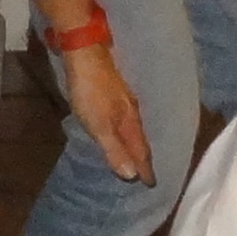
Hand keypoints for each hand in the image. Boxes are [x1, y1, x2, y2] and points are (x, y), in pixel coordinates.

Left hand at [59, 40, 151, 185]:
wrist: (85, 51)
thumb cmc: (90, 91)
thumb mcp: (98, 124)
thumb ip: (114, 148)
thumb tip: (131, 175)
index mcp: (130, 122)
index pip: (141, 151)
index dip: (145, 168)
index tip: (151, 184)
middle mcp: (133, 111)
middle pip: (143, 138)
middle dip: (146, 156)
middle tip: (149, 172)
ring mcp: (125, 98)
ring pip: (136, 126)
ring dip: (137, 141)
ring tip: (138, 154)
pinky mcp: (116, 89)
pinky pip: (127, 116)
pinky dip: (129, 128)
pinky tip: (124, 127)